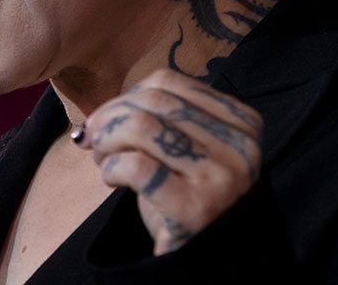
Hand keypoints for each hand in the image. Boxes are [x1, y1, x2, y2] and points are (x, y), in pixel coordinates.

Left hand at [74, 68, 262, 254]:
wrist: (202, 255)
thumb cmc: (186, 194)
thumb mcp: (185, 146)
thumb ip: (156, 117)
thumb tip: (99, 111)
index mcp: (242, 122)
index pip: (168, 83)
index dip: (126, 95)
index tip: (109, 117)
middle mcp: (240, 147)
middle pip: (152, 103)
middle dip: (110, 117)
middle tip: (95, 139)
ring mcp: (221, 178)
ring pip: (142, 127)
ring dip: (107, 139)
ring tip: (103, 158)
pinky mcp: (195, 208)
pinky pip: (136, 165)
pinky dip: (111, 167)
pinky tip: (111, 179)